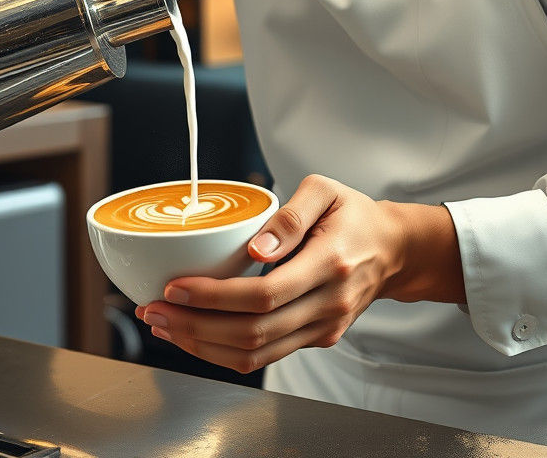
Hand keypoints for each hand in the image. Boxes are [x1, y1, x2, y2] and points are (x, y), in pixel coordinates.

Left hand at [134, 175, 410, 375]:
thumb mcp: (326, 190)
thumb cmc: (354, 214)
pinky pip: (265, 356)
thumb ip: (290, 215)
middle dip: (195, 327)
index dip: (214, 298)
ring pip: (256, 355)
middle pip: (253, 333)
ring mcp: (323, 328)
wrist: (393, 249)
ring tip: (163, 325)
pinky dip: (224, 351)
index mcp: (330, 264)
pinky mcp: (316, 339)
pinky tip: (195, 334)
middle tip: (154, 309)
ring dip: (202, 345)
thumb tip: (255, 247)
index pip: (264, 295)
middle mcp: (328, 304)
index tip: (175, 287)